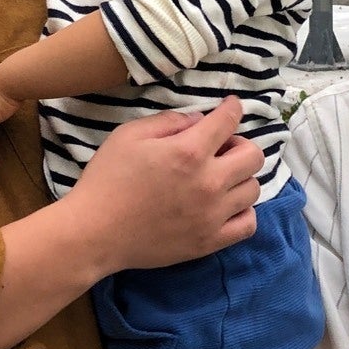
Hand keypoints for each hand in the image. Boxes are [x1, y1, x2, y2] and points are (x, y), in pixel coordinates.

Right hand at [70, 97, 262, 275]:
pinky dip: (243, 211)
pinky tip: (226, 206)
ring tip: (221, 177)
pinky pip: (248, 224)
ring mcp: (212, 215)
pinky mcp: (209, 242)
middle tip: (220, 148)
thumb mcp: (129, 135)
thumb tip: (198, 120)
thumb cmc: (106, 180)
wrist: (94, 233)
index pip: (228, 121)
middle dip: (240, 144)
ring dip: (241, 177)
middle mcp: (208, 182)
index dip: (233, 108)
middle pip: (253, 156)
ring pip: (254, 189)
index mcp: (188, 151)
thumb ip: (168, 122)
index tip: (231, 106)